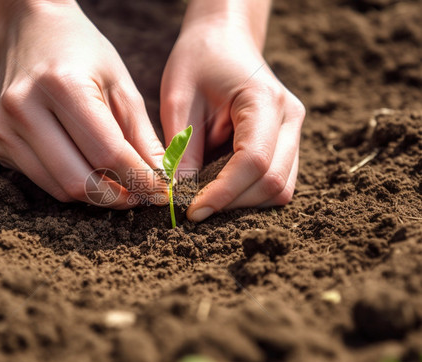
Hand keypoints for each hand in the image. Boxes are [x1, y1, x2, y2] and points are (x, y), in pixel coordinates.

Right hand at [0, 1, 165, 207]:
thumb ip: (142, 136)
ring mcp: (2, 126)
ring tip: (117, 184)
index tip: (162, 192)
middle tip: (140, 196)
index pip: (108, 153)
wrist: (30, 30)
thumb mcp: (122, 85)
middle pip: (79, 180)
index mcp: (62, 85)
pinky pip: (41, 180)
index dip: (141, 179)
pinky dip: (69, 183)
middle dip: (117, 198)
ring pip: (59, 188)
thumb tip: (162, 181)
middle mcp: (23, 107)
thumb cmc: (84, 54)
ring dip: (94, 195)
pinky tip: (84, 166)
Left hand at [160, 8, 304, 221]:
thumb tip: (181, 195)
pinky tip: (221, 189)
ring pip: (281, 188)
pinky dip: (250, 193)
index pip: (254, 162)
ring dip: (243, 202)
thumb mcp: (178, 99)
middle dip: (233, 203)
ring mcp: (294, 131)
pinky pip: (277, 180)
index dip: (224, 193)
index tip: (193, 211)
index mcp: (264, 101)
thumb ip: (182, 148)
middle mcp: (290, 117)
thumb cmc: (198, 61)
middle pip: (274, 182)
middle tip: (195, 209)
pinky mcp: (287, 142)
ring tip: (206, 199)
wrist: (223, 39)